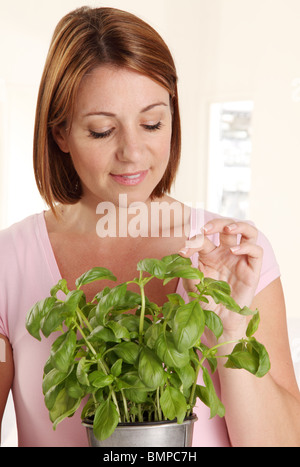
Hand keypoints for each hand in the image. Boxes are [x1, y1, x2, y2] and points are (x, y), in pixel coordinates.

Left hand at [179, 218, 262, 338]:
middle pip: (227, 227)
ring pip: (248, 232)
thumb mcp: (191, 283)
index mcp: (210, 254)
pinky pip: (256, 251)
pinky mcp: (252, 270)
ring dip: (238, 225)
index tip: (182, 251)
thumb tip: (179, 253)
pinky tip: (233, 251)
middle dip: (216, 223)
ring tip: (226, 230)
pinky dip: (246, 246)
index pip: (203, 239)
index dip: (192, 241)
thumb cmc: (204, 301)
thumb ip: (186, 268)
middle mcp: (226, 253)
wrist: (217, 322)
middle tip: (205, 229)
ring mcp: (241, 259)